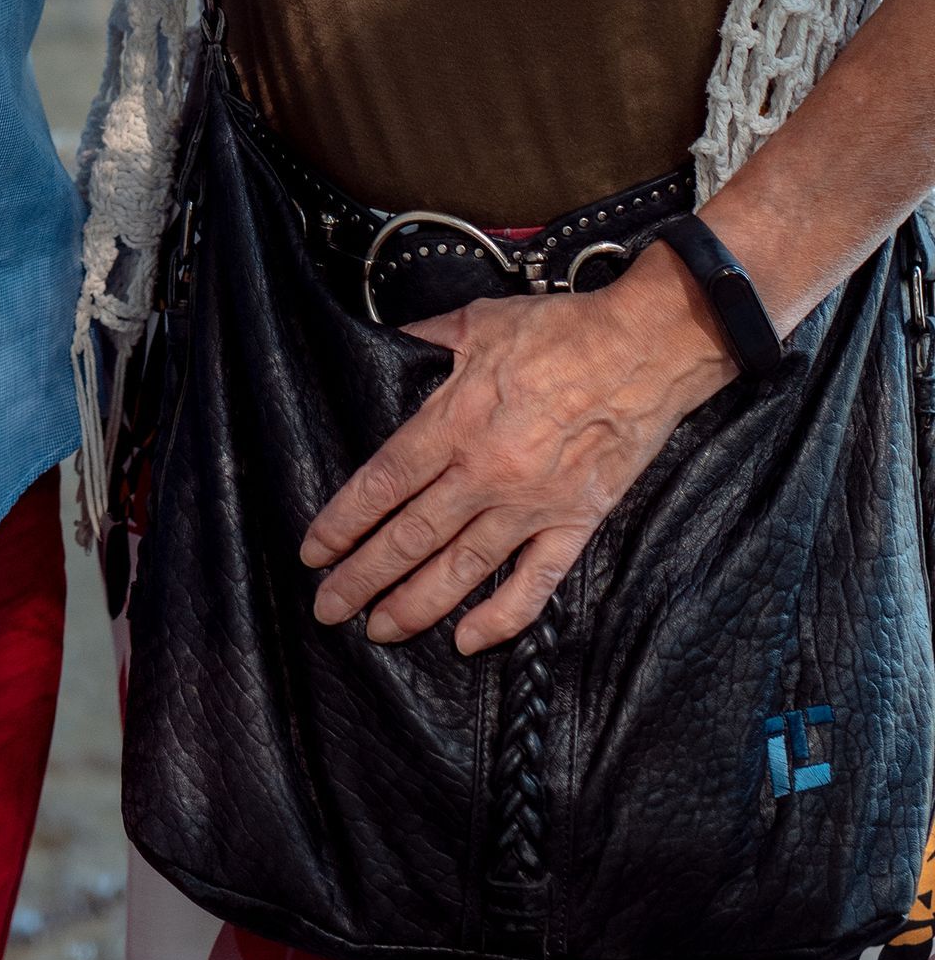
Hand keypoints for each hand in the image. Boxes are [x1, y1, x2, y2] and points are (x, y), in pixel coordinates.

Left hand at [300, 245, 733, 655]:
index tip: (314, 550)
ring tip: (379, 629)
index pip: (384, 482)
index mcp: (455, 421)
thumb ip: (427, 338)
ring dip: (415, 605)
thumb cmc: (560, 329)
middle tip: (328, 608)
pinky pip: (534, 582)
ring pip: (461, 568)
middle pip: (411, 535)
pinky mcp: (575, 523)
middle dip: (363, 577)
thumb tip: (387, 340)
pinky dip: (500, 617)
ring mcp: (532, 505)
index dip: (344, 521)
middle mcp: (486, 472)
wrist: (644, 349)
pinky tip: (466, 640)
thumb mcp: (478, 320)